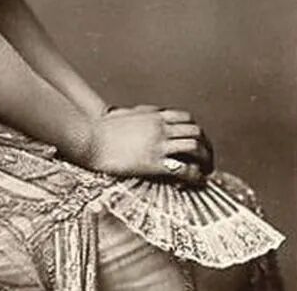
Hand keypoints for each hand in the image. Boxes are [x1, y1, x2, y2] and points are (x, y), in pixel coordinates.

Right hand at [85, 105, 212, 183]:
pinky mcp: (154, 162)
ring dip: (206, 160)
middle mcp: (160, 127)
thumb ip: (136, 115)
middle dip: (207, 146)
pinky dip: (195, 176)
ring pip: (196, 147)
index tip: (197, 143)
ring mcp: (159, 144)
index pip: (187, 118)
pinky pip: (185, 168)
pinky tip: (195, 182)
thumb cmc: (100, 129)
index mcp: (154, 115)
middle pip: (196, 132)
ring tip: (206, 172)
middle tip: (207, 160)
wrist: (89, 138)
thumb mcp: (123, 114)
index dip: (196, 131)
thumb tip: (134, 114)